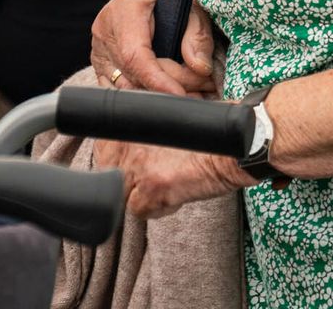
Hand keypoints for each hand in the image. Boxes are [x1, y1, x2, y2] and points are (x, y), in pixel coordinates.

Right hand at [89, 0, 219, 97]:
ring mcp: (99, 49)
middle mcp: (106, 29)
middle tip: (203, 86)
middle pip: (134, 75)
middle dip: (170, 87)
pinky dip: (143, 95)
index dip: (157, 80)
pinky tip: (167, 92)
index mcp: (125, 9)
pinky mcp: (101, 64)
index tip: (180, 95)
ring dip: (158, 94)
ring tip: (191, 91)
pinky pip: (118, 90)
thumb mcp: (195, 7)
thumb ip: (198, 36)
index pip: (135, 55)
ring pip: (126, 87)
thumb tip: (198, 67)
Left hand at [97, 140, 252, 218]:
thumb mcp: (166, 123)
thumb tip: (124, 149)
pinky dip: (156, 209)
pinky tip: (172, 199)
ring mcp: (138, 166)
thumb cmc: (203, 137)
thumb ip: (143, 132)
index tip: (124, 165)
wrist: (230, 147)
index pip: (102, 146)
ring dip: (141, 197)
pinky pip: (138, 210)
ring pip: (122, 194)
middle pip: (109, 173)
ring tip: (163, 191)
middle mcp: (128, 144)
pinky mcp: (153, 186)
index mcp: (130, 126)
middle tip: (147, 184)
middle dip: (126, 182)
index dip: (112, 159)